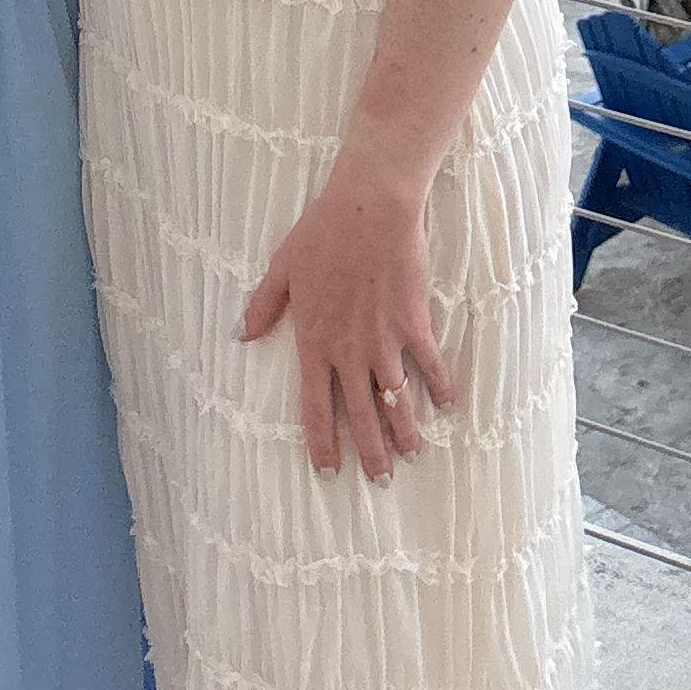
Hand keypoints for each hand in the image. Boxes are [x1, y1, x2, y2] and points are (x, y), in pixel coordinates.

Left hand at [239, 149, 458, 482]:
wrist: (370, 209)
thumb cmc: (322, 232)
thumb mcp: (282, 268)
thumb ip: (264, 305)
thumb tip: (242, 335)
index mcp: (315, 341)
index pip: (314, 405)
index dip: (321, 442)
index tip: (327, 471)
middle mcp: (350, 351)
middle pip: (359, 415)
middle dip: (370, 454)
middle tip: (378, 480)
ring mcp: (385, 341)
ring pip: (396, 402)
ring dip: (404, 433)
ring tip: (410, 455)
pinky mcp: (414, 325)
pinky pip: (430, 366)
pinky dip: (441, 388)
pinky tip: (448, 405)